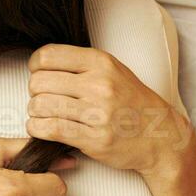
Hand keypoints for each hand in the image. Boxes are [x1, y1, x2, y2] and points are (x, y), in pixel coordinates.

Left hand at [26, 44, 190, 176]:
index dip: (35, 66)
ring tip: (42, 115)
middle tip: (41, 99)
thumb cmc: (132, 102)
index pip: (48, 56)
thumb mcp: (114, 70)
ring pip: (41, 106)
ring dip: (34, 112)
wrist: (160, 136)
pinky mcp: (95, 139)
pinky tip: (41, 128)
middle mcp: (99, 84)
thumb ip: (81, 63)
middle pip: (40, 82)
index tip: (39, 75)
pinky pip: (51, 129)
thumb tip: (41, 64)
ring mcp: (98, 113)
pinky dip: (37, 129)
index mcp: (101, 62)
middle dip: (34, 92)